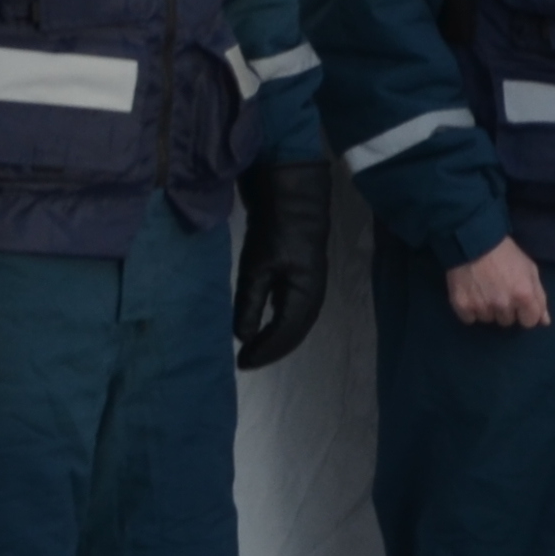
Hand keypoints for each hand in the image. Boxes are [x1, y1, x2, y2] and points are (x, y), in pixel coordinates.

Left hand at [233, 161, 334, 369]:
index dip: (264, 351)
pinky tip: (264, 325)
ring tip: (254, 349)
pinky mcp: (303, 275)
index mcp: (305, 294)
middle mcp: (313, 294)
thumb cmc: (274, 227)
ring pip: (297, 323)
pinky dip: (280, 324)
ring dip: (277, 339)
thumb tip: (243, 337)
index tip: (241, 363)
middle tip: (246, 361)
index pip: (285, 334)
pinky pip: (294, 311)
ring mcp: (311, 284)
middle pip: (295, 333)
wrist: (293, 192)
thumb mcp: (256, 266)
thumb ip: (250, 304)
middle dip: (272, 349)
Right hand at [447, 238, 552, 328]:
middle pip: (507, 322)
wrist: (473, 240)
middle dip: (505, 310)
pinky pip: (469, 319)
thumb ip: (539, 296)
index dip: (526, 313)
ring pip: (488, 320)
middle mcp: (504, 305)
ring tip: (484, 289)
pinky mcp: (462, 306)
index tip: (519, 304)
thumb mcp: (529, 269)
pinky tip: (471, 294)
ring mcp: (482, 307)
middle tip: (498, 291)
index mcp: (524, 295)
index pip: (529, 322)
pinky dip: (470, 310)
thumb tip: (544, 322)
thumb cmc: (506, 253)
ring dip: (487, 309)